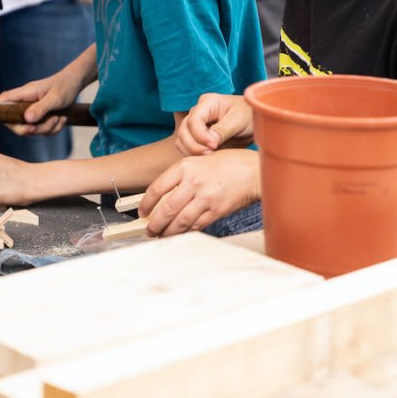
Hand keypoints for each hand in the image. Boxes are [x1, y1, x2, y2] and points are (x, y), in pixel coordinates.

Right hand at [0, 69, 81, 136]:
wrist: (75, 83)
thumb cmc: (65, 86)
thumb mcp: (55, 98)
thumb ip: (41, 108)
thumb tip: (27, 119)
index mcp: (24, 93)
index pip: (2, 101)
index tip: (11, 123)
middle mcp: (24, 102)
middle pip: (15, 123)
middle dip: (33, 129)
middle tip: (49, 123)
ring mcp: (31, 110)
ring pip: (31, 129)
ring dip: (47, 128)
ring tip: (59, 118)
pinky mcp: (39, 117)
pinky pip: (41, 130)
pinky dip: (52, 129)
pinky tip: (62, 119)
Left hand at [139, 150, 260, 235]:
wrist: (253, 170)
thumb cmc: (227, 164)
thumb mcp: (198, 161)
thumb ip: (181, 177)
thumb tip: (162, 199)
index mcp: (185, 167)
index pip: (157, 188)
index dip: (146, 204)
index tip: (142, 212)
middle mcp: (194, 182)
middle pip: (166, 209)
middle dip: (155, 224)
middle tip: (149, 230)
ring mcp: (206, 197)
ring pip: (180, 221)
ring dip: (168, 232)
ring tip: (162, 236)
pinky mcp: (217, 210)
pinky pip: (196, 225)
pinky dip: (186, 232)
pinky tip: (180, 234)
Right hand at [176, 93, 253, 155]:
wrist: (254, 122)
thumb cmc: (249, 115)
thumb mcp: (239, 120)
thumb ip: (223, 130)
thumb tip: (209, 143)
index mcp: (207, 103)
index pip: (193, 120)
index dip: (200, 135)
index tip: (213, 146)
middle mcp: (198, 113)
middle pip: (183, 131)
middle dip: (194, 145)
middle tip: (210, 154)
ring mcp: (196, 125)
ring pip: (182, 140)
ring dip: (192, 151)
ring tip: (210, 157)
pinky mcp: (198, 137)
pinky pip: (187, 147)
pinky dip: (193, 155)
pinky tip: (208, 158)